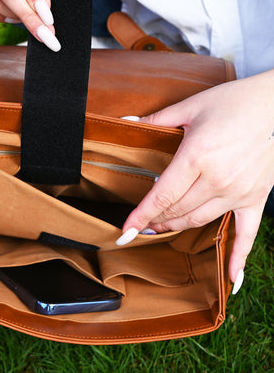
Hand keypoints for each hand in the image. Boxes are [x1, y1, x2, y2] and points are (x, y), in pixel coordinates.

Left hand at [119, 70, 273, 288]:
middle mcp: (217, 179)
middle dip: (154, 220)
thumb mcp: (190, 107)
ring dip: (176, 228)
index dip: (140, 216)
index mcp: (196, 157)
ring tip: (159, 229)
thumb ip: (156, 119)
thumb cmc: (231, 102)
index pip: (161, 197)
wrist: (273, 103)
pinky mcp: (255, 197)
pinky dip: (238, 257)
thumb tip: (127, 124)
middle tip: (140, 224)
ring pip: (199, 221)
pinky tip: (232, 281)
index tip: (125, 233)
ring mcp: (238, 192)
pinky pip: (247, 234)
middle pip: (176, 211)